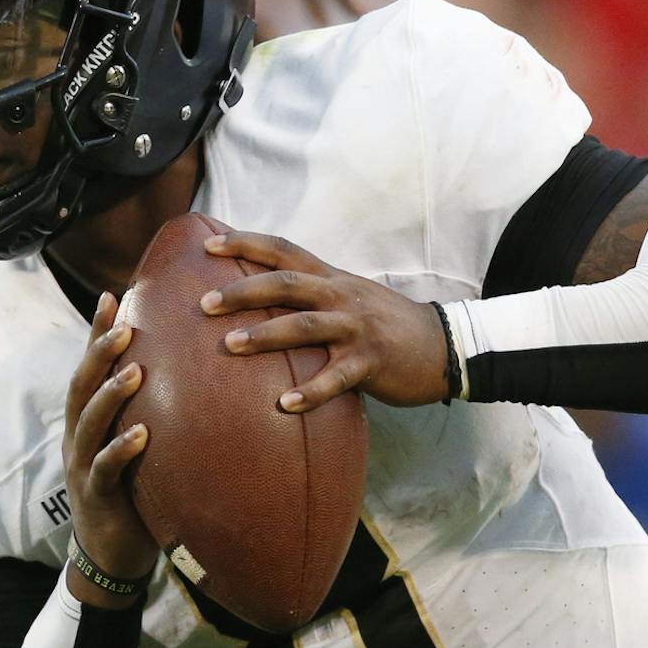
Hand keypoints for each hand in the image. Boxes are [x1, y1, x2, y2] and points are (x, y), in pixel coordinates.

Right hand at [61, 293, 156, 603]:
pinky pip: (105, 468)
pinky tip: (141, 433)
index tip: (112, 295)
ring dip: (110, 394)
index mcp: (86, 421)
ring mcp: (82, 466)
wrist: (112, 556)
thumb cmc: (133, 494)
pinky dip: (121, 448)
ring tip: (135, 370)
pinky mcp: (96, 496)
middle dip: (99, 353)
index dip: (95, 332)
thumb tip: (191, 374)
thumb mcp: (138, 447)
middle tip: (124, 324)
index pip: (88, 367)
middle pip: (81, 386)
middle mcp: (78, 437)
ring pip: (88, 422)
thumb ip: (150, 412)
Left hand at [199, 231, 448, 412]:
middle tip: (205, 301)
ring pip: (305, 326)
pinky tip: (285, 404)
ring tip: (230, 345)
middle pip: (286, 284)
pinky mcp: (371, 362)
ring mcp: (357, 329)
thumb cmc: (383, 324)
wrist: (443, 345)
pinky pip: (337, 378)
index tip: (208, 245)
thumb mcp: (347, 297)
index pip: (284, 250)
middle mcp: (340, 296)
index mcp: (330, 278)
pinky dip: (311, 391)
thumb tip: (258, 300)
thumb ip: (309, 295)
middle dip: (244, 291)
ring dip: (266, 336)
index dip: (247, 243)